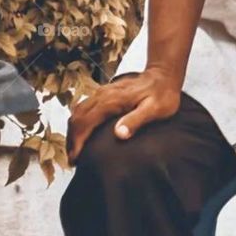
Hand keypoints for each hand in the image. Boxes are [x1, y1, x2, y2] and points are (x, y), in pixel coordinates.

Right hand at [66, 66, 181, 164]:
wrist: (164, 74)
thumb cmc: (162, 94)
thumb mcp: (155, 109)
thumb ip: (136, 120)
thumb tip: (118, 134)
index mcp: (112, 101)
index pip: (84, 122)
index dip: (77, 143)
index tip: (76, 161)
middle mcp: (103, 95)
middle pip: (77, 118)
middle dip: (71, 140)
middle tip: (73, 161)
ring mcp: (103, 92)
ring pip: (78, 111)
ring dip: (73, 131)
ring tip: (75, 151)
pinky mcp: (105, 92)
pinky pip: (84, 107)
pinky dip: (79, 122)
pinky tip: (84, 134)